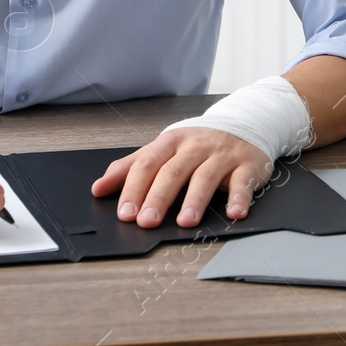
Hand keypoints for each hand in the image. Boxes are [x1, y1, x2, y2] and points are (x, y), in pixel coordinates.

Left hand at [90, 126, 272, 228]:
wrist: (245, 124)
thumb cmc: (198, 144)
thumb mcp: (164, 149)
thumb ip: (131, 167)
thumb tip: (99, 188)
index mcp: (171, 142)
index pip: (148, 164)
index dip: (135, 188)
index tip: (125, 213)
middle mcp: (196, 147)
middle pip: (174, 171)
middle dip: (159, 197)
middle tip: (147, 222)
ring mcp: (222, 155)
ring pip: (206, 177)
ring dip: (195, 200)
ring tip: (185, 222)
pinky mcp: (247, 165)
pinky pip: (243, 182)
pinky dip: (239, 198)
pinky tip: (234, 214)